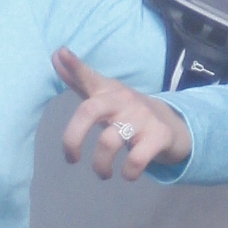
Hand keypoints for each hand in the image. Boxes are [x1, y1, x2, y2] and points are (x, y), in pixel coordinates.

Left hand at [56, 47, 190, 178]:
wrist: (172, 125)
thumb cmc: (127, 112)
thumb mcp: (103, 95)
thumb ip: (79, 79)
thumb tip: (55, 54)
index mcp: (107, 92)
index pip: (88, 77)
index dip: (74, 67)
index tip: (61, 53)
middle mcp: (123, 100)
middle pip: (90, 111)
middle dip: (72, 138)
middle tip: (71, 159)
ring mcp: (142, 117)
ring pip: (109, 142)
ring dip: (101, 164)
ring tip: (103, 173)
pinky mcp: (159, 136)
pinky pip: (137, 158)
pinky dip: (129, 172)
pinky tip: (127, 174)